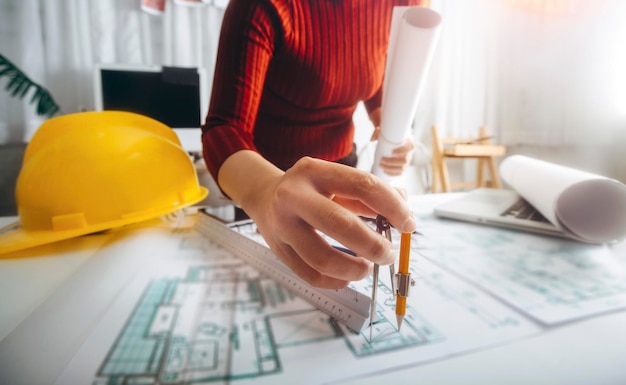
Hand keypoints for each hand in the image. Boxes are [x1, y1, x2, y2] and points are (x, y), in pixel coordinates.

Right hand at [219, 152, 416, 288]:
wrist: (263, 196)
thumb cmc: (311, 190)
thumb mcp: (335, 180)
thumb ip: (369, 193)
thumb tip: (404, 210)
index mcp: (315, 171)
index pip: (363, 186)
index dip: (392, 207)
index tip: (408, 224)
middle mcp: (294, 195)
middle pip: (341, 225)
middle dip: (373, 245)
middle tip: (388, 254)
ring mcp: (282, 225)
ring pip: (322, 258)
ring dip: (354, 269)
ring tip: (366, 267)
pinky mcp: (278, 250)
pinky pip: (310, 275)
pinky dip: (335, 281)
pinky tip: (347, 276)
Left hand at [371, 127, 414, 175]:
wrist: (392, 142)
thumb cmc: (389, 137)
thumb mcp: (384, 132)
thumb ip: (377, 132)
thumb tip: (372, 140)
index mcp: (408, 143)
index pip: (410, 148)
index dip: (402, 151)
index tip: (392, 152)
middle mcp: (409, 153)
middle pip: (404, 160)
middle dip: (392, 162)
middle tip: (382, 160)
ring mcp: (407, 161)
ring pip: (402, 168)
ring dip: (390, 168)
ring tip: (381, 166)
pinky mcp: (403, 167)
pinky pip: (400, 173)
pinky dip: (392, 174)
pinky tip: (385, 171)